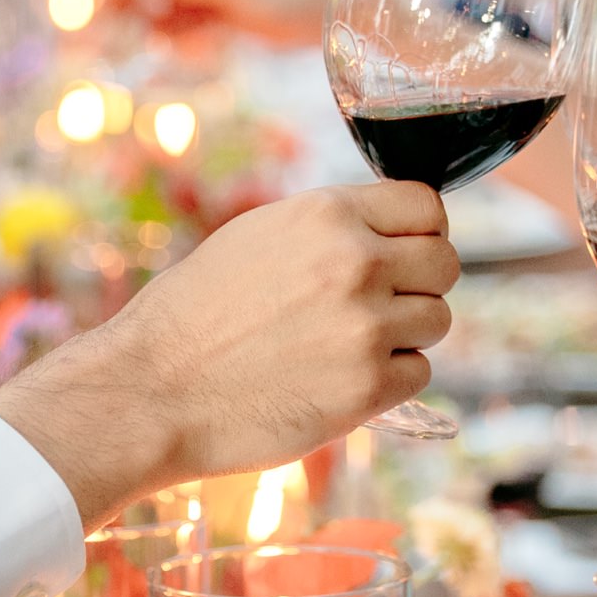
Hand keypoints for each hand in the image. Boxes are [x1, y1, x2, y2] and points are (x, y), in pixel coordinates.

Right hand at [0, 183, 459, 525]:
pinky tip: (340, 380)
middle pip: (445, 263)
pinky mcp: (368, 389)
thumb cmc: (193, 315)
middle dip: (421, 284)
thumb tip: (393, 232)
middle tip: (382, 306)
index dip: (422, 231)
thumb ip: (330, 229)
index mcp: (327, 215)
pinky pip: (419, 374)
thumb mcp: (257, 237)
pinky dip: (391, 381)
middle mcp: (355, 263)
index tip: (405, 252)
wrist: (150, 391)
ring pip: (437, 320)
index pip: (427, 205)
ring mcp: (366, 327)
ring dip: (405, 335)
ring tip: (348, 346)